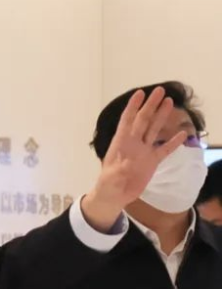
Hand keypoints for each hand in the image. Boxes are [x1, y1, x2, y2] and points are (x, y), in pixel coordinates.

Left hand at [81, 87, 186, 229]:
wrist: (114, 198)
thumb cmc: (107, 187)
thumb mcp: (109, 180)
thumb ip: (117, 172)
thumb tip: (125, 167)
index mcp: (121, 144)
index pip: (127, 121)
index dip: (133, 107)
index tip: (140, 93)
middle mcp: (133, 143)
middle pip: (143, 120)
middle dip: (151, 105)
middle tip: (160, 90)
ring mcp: (144, 151)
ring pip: (154, 130)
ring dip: (161, 116)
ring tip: (169, 102)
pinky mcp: (152, 162)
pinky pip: (164, 150)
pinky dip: (173, 142)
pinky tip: (182, 134)